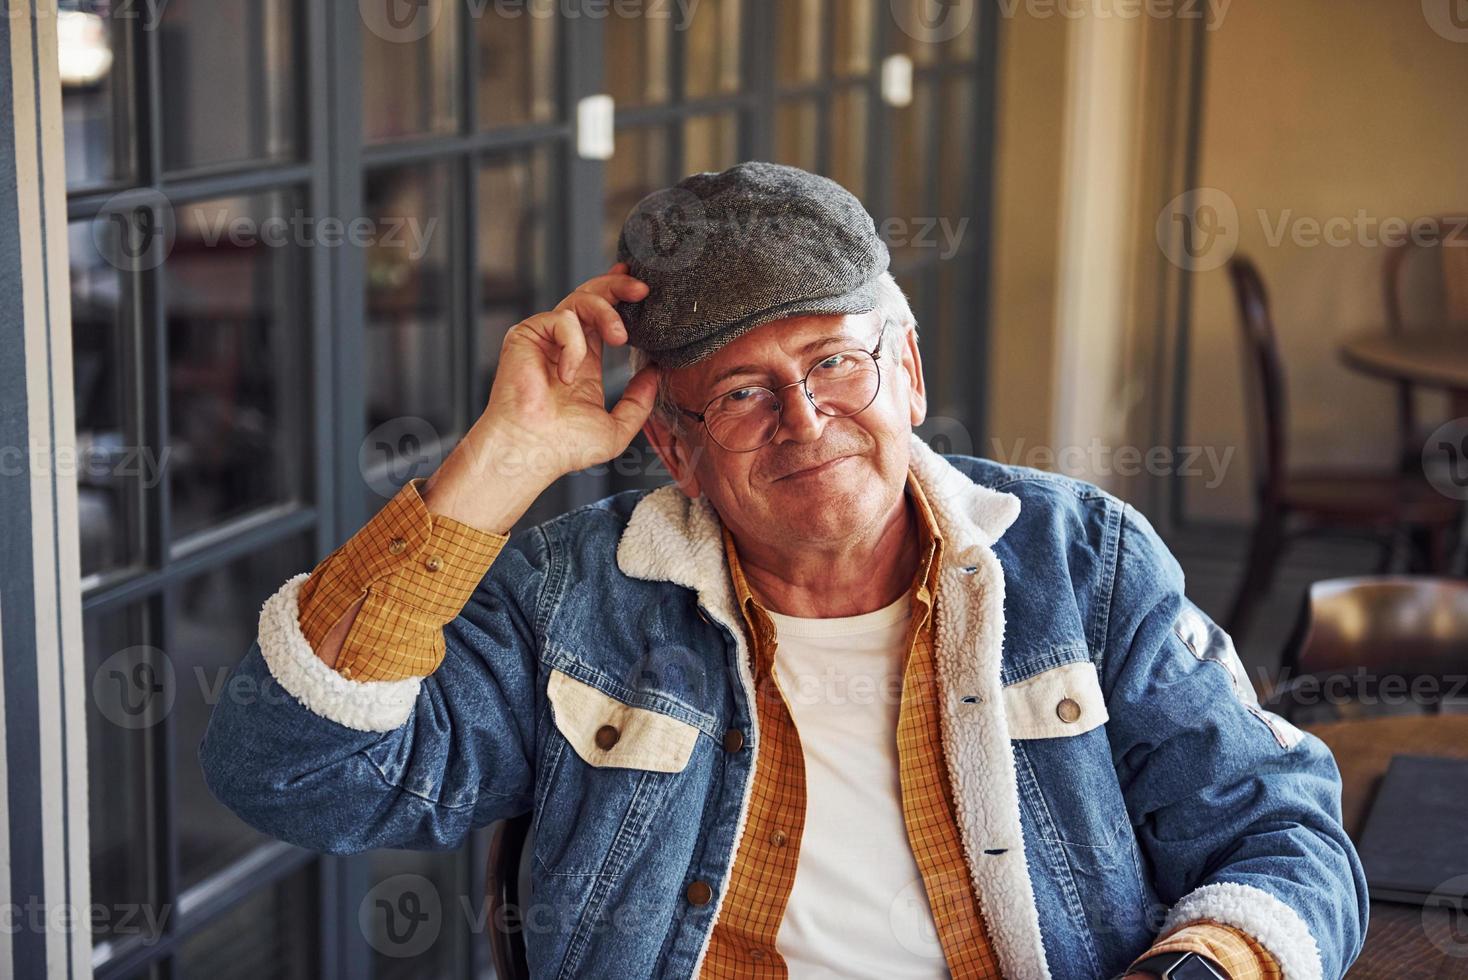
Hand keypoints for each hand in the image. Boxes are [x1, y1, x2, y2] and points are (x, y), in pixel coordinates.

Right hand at [421, 262, 657, 531]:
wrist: (532, 450)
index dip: (620, 297)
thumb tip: (655, 374)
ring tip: (620, 337)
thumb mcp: (617, 427)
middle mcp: (563, 345)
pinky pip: (562, 320)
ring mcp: (544, 339)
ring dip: (606, 312)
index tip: (642, 289)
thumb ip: (639, 401)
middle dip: (619, 286)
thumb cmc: (564, 447)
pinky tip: (566, 375)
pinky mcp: (526, 334)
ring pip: (579, 299)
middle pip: (592, 296)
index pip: (602, 318)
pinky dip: (573, 345)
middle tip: (643, 290)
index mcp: (584, 361)